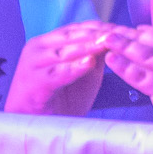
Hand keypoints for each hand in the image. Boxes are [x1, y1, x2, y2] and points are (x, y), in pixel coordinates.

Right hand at [5, 20, 124, 115]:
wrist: (31, 125)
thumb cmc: (58, 99)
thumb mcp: (79, 73)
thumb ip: (92, 57)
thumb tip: (113, 41)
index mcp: (48, 42)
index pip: (77, 29)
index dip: (99, 28)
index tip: (120, 29)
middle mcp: (38, 47)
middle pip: (72, 36)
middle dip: (97, 35)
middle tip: (119, 34)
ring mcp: (33, 63)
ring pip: (64, 52)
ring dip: (87, 47)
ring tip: (107, 44)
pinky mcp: (33, 82)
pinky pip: (56, 73)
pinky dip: (73, 68)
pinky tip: (88, 63)